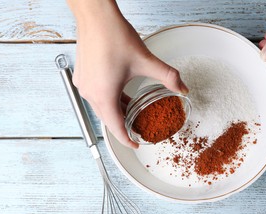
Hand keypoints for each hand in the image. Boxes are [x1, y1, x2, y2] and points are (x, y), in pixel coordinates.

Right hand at [67, 0, 187, 147]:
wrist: (95, 16)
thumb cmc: (114, 36)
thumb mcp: (146, 61)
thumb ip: (168, 77)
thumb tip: (182, 87)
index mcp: (104, 95)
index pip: (116, 128)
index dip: (127, 139)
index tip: (136, 145)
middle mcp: (90, 94)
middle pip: (108, 119)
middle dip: (123, 127)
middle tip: (138, 129)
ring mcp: (84, 84)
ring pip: (102, 107)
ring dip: (116, 112)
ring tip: (132, 113)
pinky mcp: (82, 76)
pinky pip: (96, 96)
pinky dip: (109, 100)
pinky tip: (121, 94)